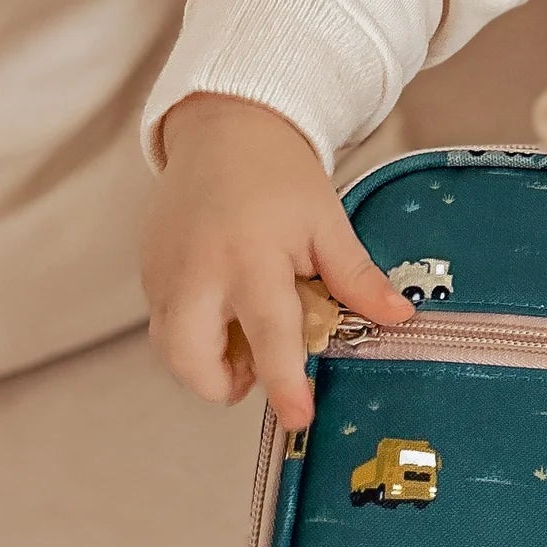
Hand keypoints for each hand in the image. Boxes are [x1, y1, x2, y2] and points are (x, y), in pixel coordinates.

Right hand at [140, 94, 415, 431]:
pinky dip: (192, 332)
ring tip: (246, 328)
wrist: (225, 128)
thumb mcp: (327, 222)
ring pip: (171, 349)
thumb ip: (356, 277)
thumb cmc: (279, 175)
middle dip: (223, 382)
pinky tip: (226, 303)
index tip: (298, 417)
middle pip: (192, 360)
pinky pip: (162, 322)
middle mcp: (197, 271)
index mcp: (251, 258)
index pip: (269, 337)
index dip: (283, 385)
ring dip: (206, 360)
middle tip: (259, 364)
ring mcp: (163, 271)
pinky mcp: (147, 269)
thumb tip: (399, 317)